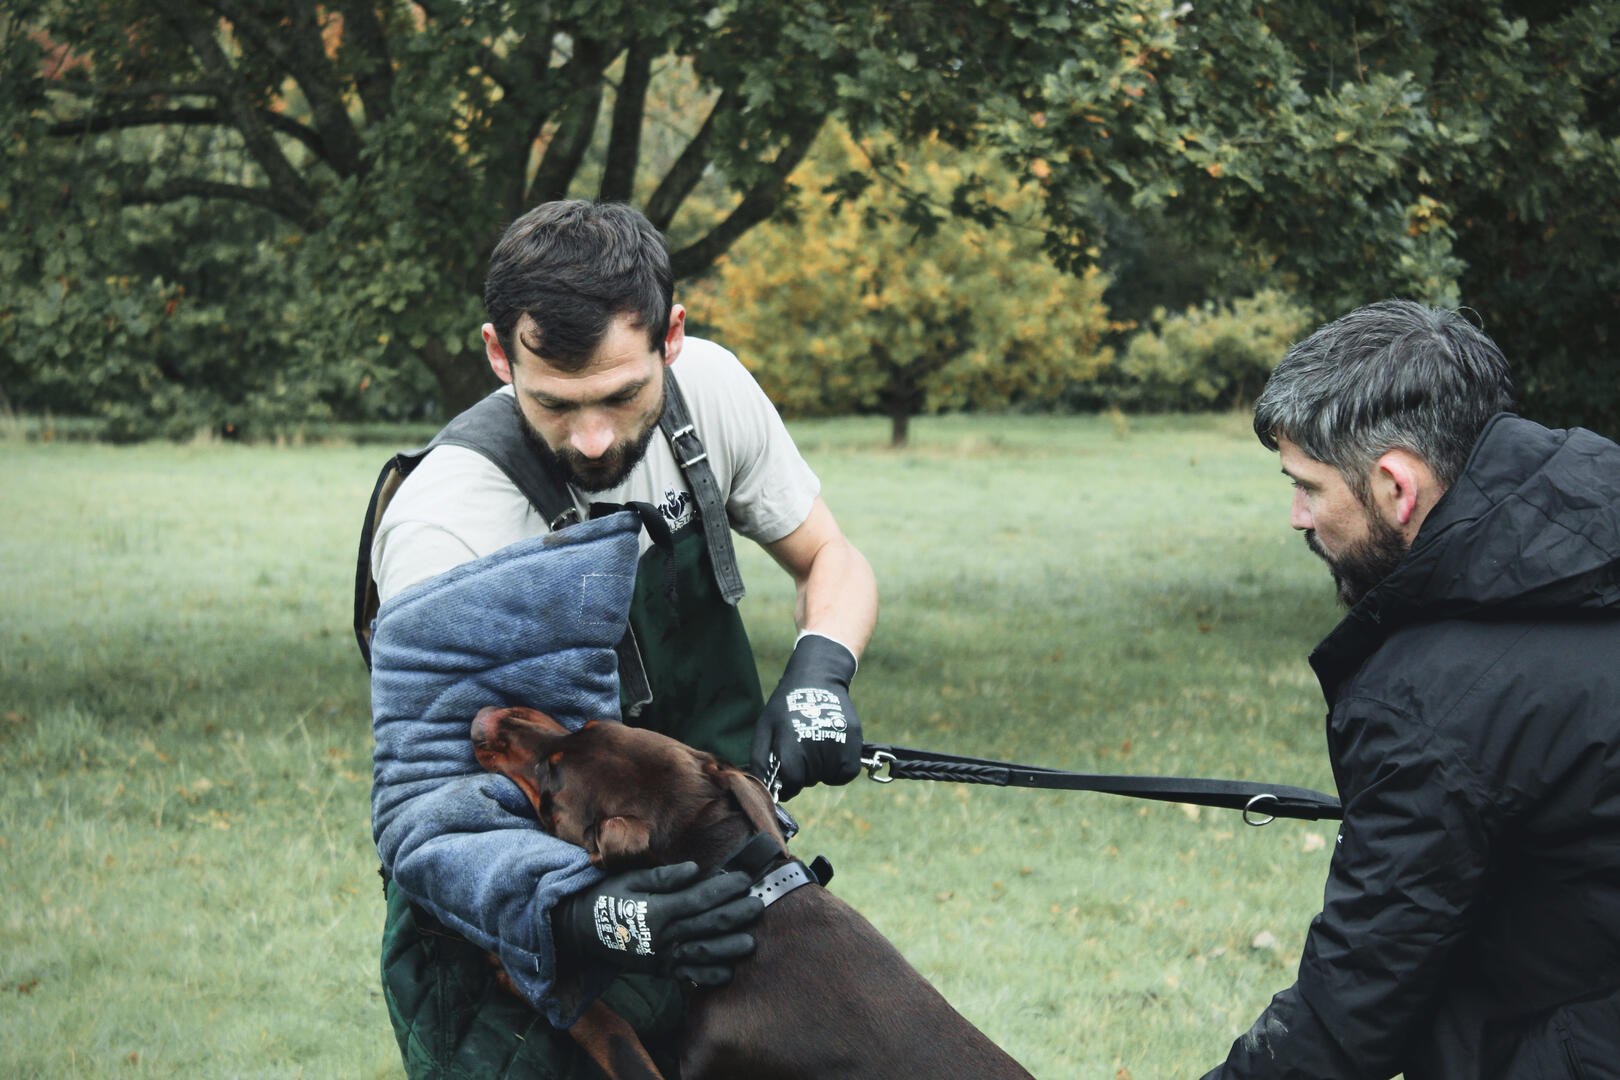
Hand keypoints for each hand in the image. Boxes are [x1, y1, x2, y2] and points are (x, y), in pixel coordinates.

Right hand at [551, 863, 761, 987]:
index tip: (744, 879)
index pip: (698, 899)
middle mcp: (661, 936)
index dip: (724, 889)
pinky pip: (687, 976)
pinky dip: (708, 976)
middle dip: (735, 915)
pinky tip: (728, 971)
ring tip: (751, 941)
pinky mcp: (659, 971)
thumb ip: (664, 878)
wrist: (579, 933)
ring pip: (702, 954)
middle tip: (758, 904)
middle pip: (706, 926)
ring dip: (728, 948)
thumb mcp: (629, 880)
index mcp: (656, 910)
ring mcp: (661, 957)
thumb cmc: (606, 899)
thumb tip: (694, 871)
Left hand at [750, 632, 861, 800]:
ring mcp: (838, 744)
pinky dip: (838, 769)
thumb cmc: (785, 707)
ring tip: (814, 744)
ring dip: (820, 769)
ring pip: (827, 777)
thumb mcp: (764, 729)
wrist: (817, 679)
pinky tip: (830, 751)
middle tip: (800, 747)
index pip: (793, 782)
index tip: (786, 773)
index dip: (787, 783)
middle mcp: (817, 747)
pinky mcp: (854, 742)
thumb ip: (760, 762)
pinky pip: (846, 773)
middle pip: (809, 780)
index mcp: (792, 745)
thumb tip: (765, 790)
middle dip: (802, 771)